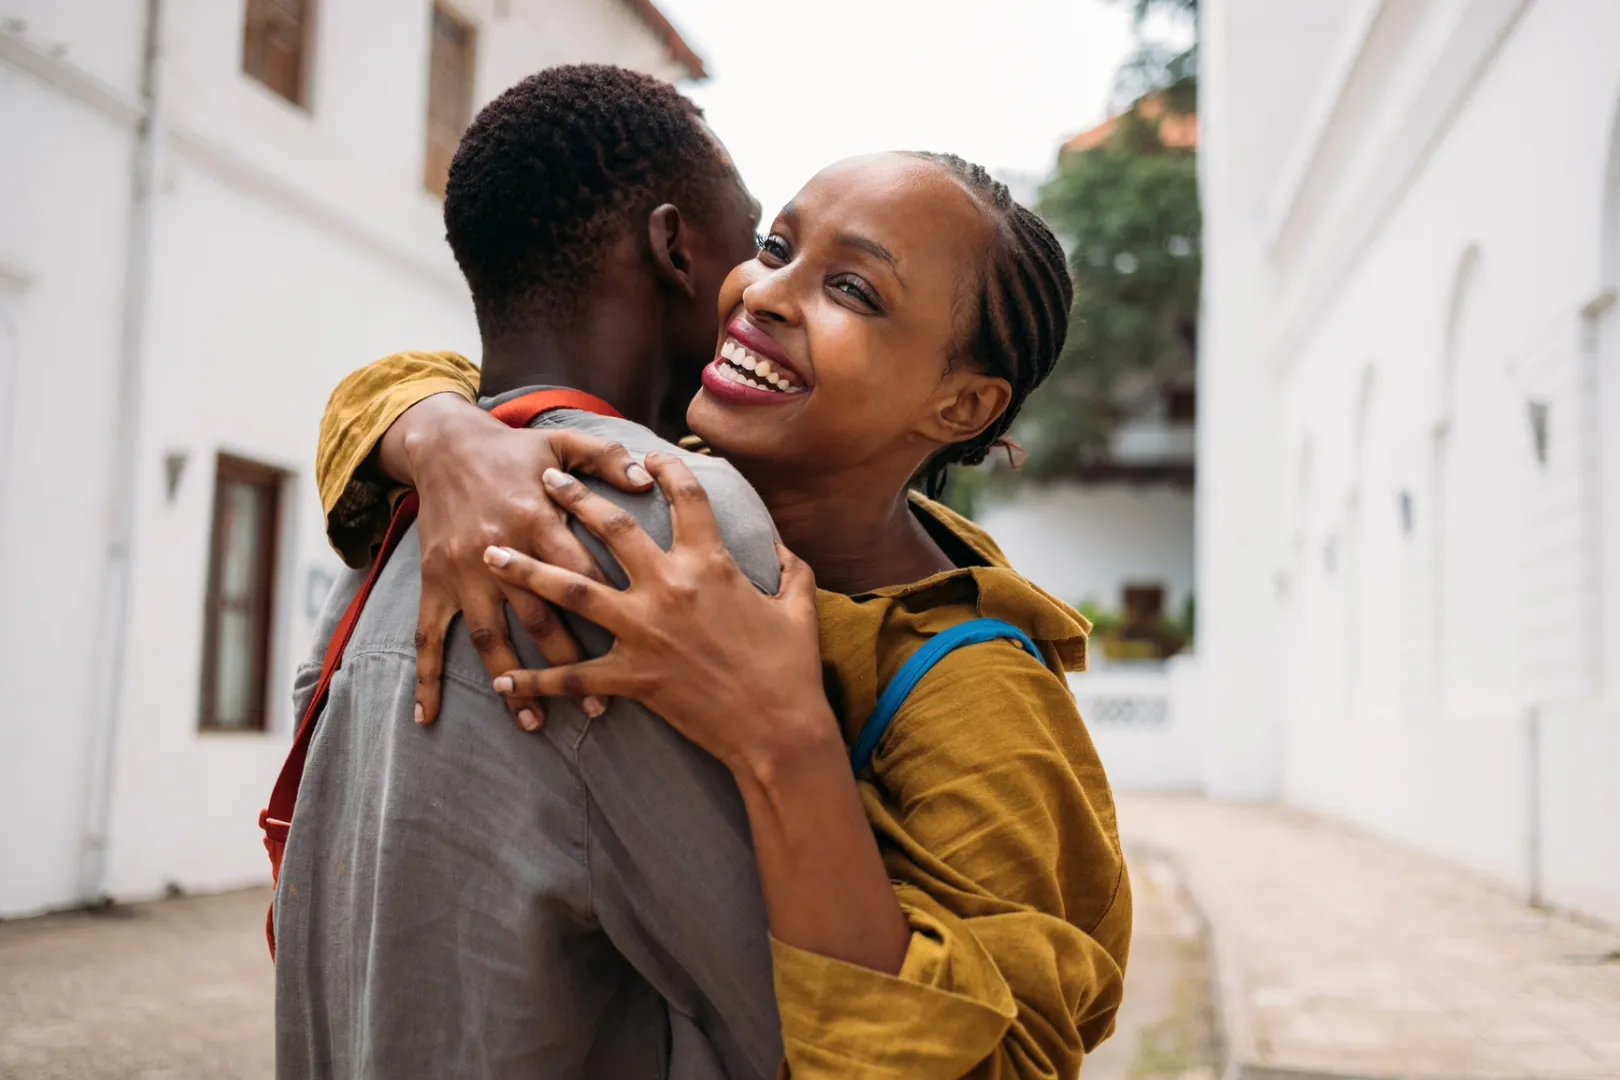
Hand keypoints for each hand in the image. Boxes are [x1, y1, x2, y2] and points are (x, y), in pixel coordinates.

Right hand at [386, 394, 653, 728]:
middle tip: (596, 708)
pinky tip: (429, 715)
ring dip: (509, 681)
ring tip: (533, 722)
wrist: (444, 445)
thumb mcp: (561, 442)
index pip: (580, 572)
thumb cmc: (514, 449)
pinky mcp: (435, 582)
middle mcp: (500, 550)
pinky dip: (425, 678)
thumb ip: (606, 458)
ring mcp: (463, 572)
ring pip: (489, 636)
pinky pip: (426, 636)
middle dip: (568, 665)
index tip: (640, 647)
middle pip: (538, 616)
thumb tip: (644, 479)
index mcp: (538, 517)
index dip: (609, 609)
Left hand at [482, 453, 828, 774]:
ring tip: (492, 552)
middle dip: (575, 498)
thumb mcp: (799, 606)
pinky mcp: (633, 677)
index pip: (686, 499)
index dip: (665, 470)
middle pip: (612, 529)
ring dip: (526, 569)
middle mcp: (670, 587)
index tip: (644, 458)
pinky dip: (535, 679)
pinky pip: (573, 677)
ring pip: (572, 590)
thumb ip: (789, 567)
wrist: (779, 727)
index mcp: (711, 563)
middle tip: (545, 478)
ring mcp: (645, 631)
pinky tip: (504, 679)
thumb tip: (779, 545)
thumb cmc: (792, 668)